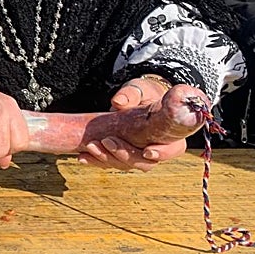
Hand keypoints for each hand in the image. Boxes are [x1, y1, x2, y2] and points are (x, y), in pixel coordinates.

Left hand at [79, 82, 203, 170]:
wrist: (135, 98)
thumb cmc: (143, 92)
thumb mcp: (139, 89)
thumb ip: (131, 94)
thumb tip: (118, 102)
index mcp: (169, 133)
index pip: (172, 149)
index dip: (162, 153)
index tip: (147, 151)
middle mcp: (155, 147)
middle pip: (145, 162)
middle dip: (125, 155)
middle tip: (107, 141)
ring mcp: (137, 153)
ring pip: (126, 165)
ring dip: (106, 159)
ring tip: (90, 146)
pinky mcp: (121, 153)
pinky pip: (110, 162)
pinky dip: (95, 161)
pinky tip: (82, 157)